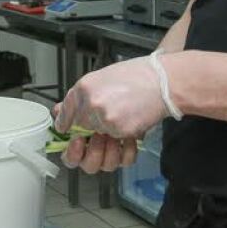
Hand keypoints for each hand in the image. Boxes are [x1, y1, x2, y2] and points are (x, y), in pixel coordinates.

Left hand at [54, 57, 169, 170]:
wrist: (165, 80)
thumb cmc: (139, 75)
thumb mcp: (103, 78)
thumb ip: (80, 97)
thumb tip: (61, 112)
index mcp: (83, 88)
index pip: (65, 115)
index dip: (67, 127)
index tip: (72, 132)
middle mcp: (89, 103)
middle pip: (76, 136)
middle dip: (84, 144)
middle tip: (96, 138)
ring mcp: (104, 119)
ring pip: (96, 148)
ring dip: (105, 150)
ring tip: (115, 139)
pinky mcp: (121, 131)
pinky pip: (117, 151)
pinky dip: (125, 150)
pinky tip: (130, 141)